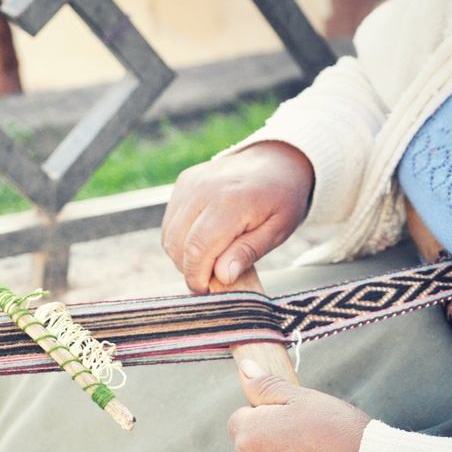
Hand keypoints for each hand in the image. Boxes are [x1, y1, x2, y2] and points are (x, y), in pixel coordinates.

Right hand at [161, 141, 313, 293]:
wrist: (278, 160)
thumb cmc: (282, 199)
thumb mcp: (278, 230)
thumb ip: (248, 252)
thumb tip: (223, 277)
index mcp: (231, 201)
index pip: (197, 248)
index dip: (197, 276)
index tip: (206, 291)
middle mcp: (204, 189)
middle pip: (177, 243)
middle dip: (189, 269)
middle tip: (211, 278)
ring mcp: (191, 183)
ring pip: (169, 235)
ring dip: (183, 255)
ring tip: (210, 259)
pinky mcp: (184, 182)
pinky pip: (170, 221)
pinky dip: (180, 238)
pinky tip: (203, 240)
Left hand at [228, 359, 370, 451]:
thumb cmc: (341, 435)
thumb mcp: (305, 400)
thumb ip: (267, 386)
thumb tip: (244, 370)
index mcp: (247, 437)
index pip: (241, 420)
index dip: (267, 416)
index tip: (295, 421)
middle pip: (250, 451)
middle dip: (271, 445)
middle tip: (311, 443)